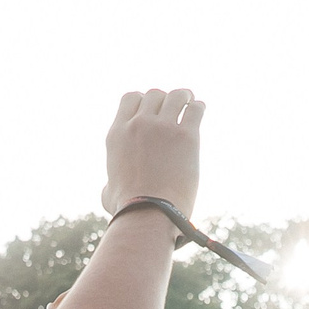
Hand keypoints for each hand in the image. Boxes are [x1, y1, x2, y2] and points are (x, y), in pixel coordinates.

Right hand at [100, 87, 202, 216]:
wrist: (148, 213)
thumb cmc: (129, 209)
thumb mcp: (108, 192)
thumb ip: (110, 181)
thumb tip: (110, 188)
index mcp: (117, 133)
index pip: (131, 98)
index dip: (143, 101)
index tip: (153, 110)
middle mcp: (138, 124)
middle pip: (154, 94)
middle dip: (164, 100)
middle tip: (174, 108)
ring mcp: (162, 127)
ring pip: (175, 96)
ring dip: (184, 98)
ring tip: (190, 104)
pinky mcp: (186, 136)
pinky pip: (195, 109)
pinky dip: (198, 108)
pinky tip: (199, 112)